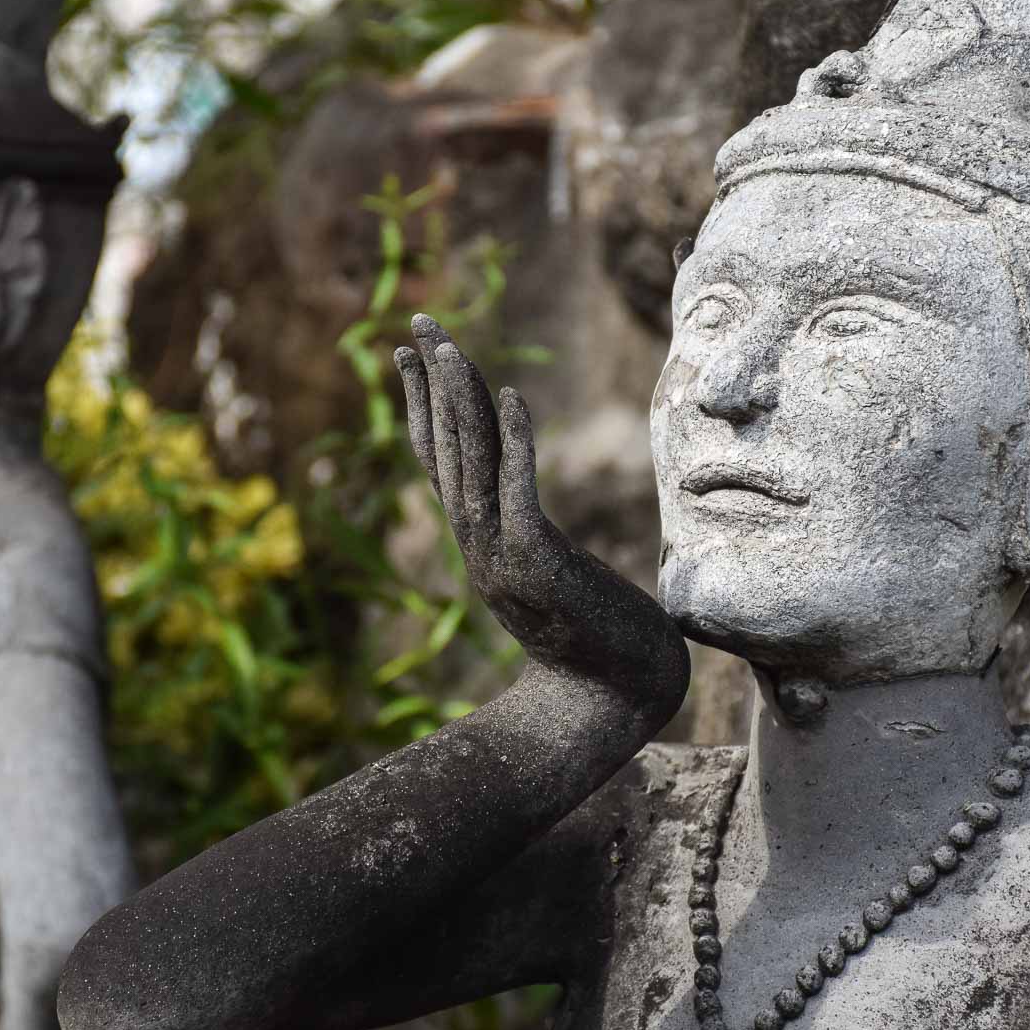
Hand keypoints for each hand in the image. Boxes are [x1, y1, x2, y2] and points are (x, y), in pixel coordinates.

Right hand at [395, 316, 688, 716]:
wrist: (617, 705)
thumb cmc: (606, 650)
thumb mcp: (562, 588)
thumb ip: (544, 555)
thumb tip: (543, 537)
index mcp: (484, 548)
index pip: (442, 464)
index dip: (425, 407)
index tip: (412, 356)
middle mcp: (482, 547)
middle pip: (444, 451)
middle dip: (432, 383)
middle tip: (417, 323)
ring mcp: (503, 556)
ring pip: (469, 464)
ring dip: (459, 400)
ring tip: (451, 346)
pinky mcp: (538, 562)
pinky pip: (517, 490)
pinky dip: (512, 440)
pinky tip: (510, 394)